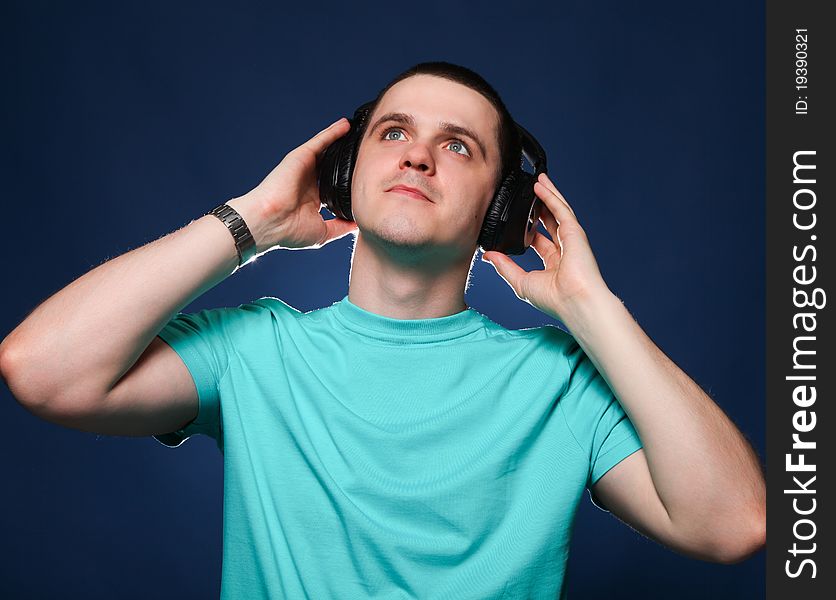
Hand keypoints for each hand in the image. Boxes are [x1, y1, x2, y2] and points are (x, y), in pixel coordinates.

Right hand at [228, 118, 358, 251]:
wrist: (270, 222)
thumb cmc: (289, 231)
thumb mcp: (323, 232)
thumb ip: (341, 227)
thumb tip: (359, 225)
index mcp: (313, 198)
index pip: (335, 184)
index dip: (349, 179)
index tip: (366, 174)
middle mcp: (309, 181)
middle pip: (333, 164)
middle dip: (348, 157)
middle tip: (367, 149)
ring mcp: (304, 168)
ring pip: (327, 150)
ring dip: (342, 140)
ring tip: (360, 132)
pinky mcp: (301, 157)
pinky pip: (320, 141)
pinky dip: (333, 132)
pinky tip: (346, 125)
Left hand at [481, 172, 610, 322]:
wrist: (575, 301)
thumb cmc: (554, 299)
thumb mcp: (521, 282)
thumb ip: (505, 267)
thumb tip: (489, 255)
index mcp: (554, 264)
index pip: (539, 241)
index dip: (528, 228)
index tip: (515, 221)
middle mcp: (564, 250)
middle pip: (550, 222)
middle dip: (539, 206)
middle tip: (528, 193)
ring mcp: (571, 239)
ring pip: (557, 211)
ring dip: (547, 194)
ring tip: (536, 180)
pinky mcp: (574, 231)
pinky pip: (561, 209)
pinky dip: (551, 195)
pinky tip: (541, 184)